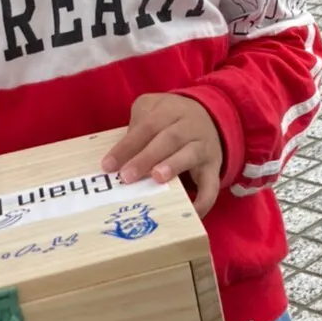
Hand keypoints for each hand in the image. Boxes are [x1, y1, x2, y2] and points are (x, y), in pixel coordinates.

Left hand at [101, 94, 222, 214]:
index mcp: (169, 111)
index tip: (108, 166)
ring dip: (173, 166)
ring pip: (190, 154)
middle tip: (127, 176)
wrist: (212, 115)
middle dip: (146, 158)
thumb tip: (119, 156)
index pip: (146, 126)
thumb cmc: (171, 118)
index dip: (126, 146)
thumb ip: (137, 125)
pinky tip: (190, 212)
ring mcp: (203, 147)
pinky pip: (211, 185)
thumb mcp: (154, 108)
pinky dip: (203, 200)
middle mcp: (188, 127)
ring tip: (156, 178)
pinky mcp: (213, 167)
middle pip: (168, 139)